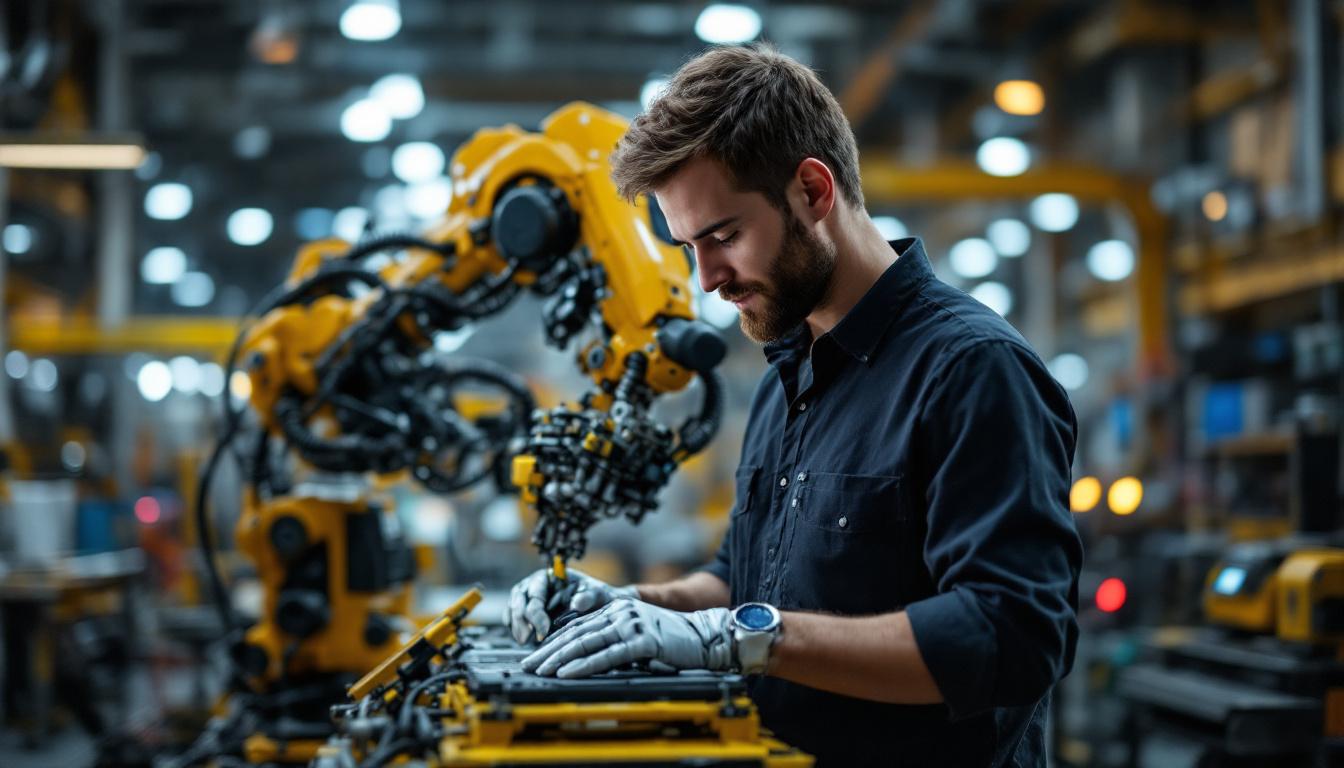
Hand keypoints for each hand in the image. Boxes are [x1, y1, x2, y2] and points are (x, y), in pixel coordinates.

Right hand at [502, 568, 637, 643]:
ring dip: (516, 626)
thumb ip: (588, 597)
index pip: (536, 594)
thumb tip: (577, 603)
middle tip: (525, 640)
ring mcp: (527, 597)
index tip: (543, 631)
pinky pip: (512, 618)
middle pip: (519, 600)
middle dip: (520, 621)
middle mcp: (534, 584)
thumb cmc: (596, 598)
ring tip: (523, 642)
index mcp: (550, 576)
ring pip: (513, 609)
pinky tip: (521, 640)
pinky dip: (514, 628)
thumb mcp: (596, 594)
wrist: (597, 606)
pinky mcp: (525, 611)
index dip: (536, 613)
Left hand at [521, 598, 732, 677]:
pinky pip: (608, 654)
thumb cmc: (673, 641)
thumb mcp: (638, 635)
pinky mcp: (643, 640)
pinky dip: (584, 665)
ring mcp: (631, 624)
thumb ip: (615, 640)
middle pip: (576, 632)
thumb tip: (588, 658)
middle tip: (527, 664)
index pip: (577, 626)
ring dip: (559, 657)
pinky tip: (568, 672)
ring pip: (587, 642)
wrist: (706, 636)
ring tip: (540, 669)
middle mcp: (620, 612)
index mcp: (616, 609)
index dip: (553, 641)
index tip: (534, 656)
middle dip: (548, 650)